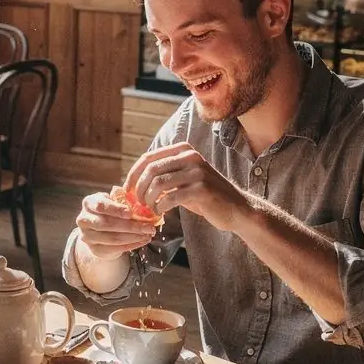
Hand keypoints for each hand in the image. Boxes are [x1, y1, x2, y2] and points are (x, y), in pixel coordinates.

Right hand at [76, 191, 157, 263]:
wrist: (98, 229)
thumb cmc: (109, 211)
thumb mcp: (113, 201)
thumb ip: (122, 201)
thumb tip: (141, 205)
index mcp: (88, 203)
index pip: (101, 205)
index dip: (116, 209)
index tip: (130, 213)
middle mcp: (84, 220)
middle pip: (107, 224)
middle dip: (130, 226)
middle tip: (148, 227)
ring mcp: (87, 236)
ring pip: (112, 238)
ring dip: (133, 237)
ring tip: (147, 234)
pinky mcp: (95, 249)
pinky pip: (115, 249)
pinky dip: (131, 245)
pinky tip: (142, 241)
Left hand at [126, 142, 248, 231]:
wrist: (236, 210)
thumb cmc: (205, 197)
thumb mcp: (183, 179)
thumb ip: (164, 175)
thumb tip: (133, 182)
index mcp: (183, 150)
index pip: (148, 158)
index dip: (133, 175)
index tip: (126, 190)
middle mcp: (190, 156)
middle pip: (151, 170)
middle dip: (139, 189)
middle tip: (136, 203)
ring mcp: (196, 172)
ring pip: (158, 183)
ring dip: (148, 199)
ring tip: (150, 209)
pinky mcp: (201, 189)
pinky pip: (170, 197)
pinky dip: (160, 207)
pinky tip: (160, 212)